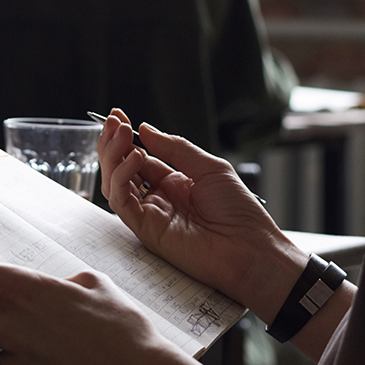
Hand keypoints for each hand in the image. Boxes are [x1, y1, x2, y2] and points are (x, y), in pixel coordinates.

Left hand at [0, 246, 187, 364]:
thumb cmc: (123, 330)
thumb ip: (56, 282)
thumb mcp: (93, 282)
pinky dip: (36, 364)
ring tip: (64, 339)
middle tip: (36, 303)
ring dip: (21, 335)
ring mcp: (13, 363)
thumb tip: (49, 288)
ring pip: (2, 340)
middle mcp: (8, 326)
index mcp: (21, 290)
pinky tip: (67, 363)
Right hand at [97, 109, 305, 319]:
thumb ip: (176, 148)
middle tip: (113, 121)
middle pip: (121, 169)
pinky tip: (135, 158)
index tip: (117, 115)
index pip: (138, 157)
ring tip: (121, 134)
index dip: (126, 137)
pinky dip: (121, 178)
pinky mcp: (145, 230)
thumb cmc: (239, 211)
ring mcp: (150, 214)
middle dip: (113, 143)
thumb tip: (145, 129)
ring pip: (114, 184)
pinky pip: (121, 203)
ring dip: (113, 157)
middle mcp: (158, 198)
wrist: (251, 249)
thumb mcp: (210, 167)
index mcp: (173, 183)